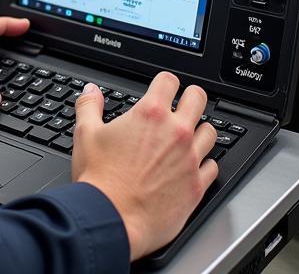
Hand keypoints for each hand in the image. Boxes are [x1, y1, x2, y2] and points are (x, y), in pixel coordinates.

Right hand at [72, 71, 217, 261]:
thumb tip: (91, 91)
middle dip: (191, 97)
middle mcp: (176, 132)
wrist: (111, 219)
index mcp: (151, 114)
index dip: (165, 81)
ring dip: (199, 131)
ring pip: (210, 132)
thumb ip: (90, 106)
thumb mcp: (86, 134)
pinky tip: (192, 167)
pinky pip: (212, 167)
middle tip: (183, 103)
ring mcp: (190, 160)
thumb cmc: (99, 179)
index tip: (162, 87)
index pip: (169, 81)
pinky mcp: (196, 187)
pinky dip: (204, 164)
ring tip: (188, 137)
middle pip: (198, 98)